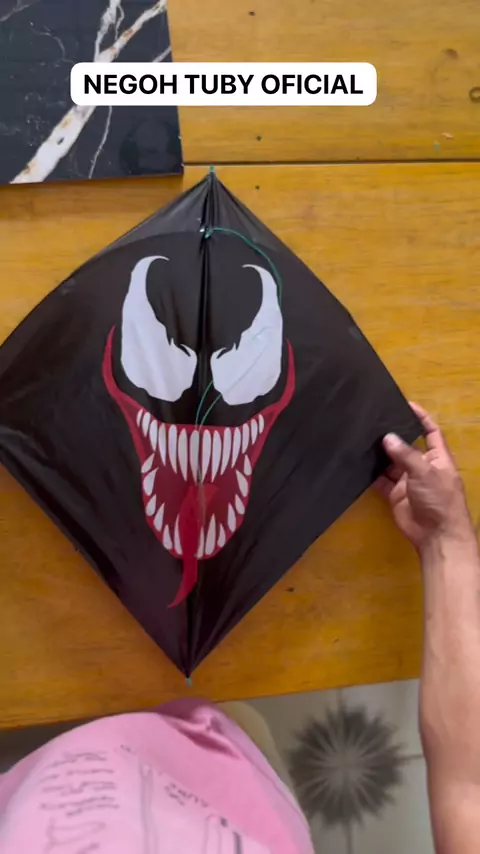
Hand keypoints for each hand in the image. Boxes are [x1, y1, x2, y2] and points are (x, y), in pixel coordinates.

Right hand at [377, 403, 473, 552]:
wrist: (436, 536)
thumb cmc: (439, 500)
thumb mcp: (425, 472)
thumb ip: (405, 455)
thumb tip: (387, 438)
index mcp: (437, 458)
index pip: (430, 432)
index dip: (421, 418)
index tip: (406, 405)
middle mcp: (422, 467)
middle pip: (406, 447)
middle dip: (393, 437)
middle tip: (374, 423)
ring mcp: (408, 481)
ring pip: (391, 463)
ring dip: (380, 456)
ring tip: (362, 441)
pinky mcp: (396, 495)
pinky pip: (382, 481)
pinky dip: (372, 475)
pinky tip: (360, 465)